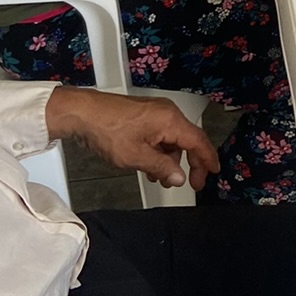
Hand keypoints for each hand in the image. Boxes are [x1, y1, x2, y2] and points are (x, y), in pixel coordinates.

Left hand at [45, 86, 218, 189]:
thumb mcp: (136, 156)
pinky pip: (161, 135)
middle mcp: (167, 113)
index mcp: (170, 120)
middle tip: (193, 182)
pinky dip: (160, 151)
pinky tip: (150, 165)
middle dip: (191, 163)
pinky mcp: (144, 115)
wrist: (82, 113)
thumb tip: (180, 177)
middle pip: (188, 140)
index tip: (213, 173)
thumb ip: (162, 167)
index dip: (207, 159)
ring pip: (173, 139)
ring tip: (162, 178)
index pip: (198, 141)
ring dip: (171, 159)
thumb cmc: (107, 130)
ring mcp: (155, 113)